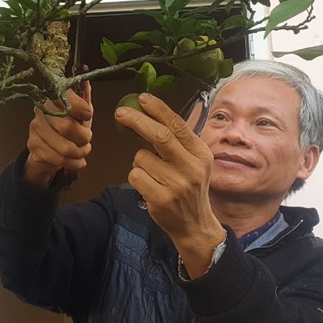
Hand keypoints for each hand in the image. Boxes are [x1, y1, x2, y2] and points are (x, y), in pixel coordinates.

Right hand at [24, 82, 92, 186]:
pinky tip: (78, 161)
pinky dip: (74, 163)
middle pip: (67, 126)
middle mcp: (41, 111)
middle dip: (84, 137)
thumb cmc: (66, 128)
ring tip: (83, 151)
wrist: (46, 149)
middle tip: (87, 140)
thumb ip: (84, 99)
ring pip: (65, 147)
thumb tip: (87, 80)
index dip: (80, 107)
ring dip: (80, 153)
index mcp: (53, 97)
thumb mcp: (79, 112)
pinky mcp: (33, 146)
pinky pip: (58, 159)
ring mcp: (35, 129)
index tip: (88, 115)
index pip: (64, 97)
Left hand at [115, 93, 225, 277]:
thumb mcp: (195, 162)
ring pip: (141, 158)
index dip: (158, 109)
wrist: (195, 225)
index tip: (142, 98)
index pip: (177, 125)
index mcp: (201, 153)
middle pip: (160, 136)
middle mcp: (192, 167)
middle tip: (120, 113)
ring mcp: (177, 184)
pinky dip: (136, 177)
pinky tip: (149, 186)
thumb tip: (152, 113)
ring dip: (139, 162)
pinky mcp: (161, 199)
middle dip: (137, 121)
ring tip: (153, 175)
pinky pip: (135, 176)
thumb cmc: (189, 188)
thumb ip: (178, 141)